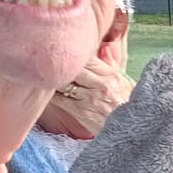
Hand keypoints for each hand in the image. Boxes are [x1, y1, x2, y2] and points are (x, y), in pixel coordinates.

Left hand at [38, 12, 133, 140]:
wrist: (134, 128)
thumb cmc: (125, 103)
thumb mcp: (121, 81)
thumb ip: (107, 65)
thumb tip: (97, 48)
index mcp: (109, 73)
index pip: (87, 56)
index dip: (72, 50)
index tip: (59, 44)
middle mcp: (100, 83)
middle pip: (73, 66)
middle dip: (58, 61)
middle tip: (41, 54)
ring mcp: (90, 98)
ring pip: (64, 81)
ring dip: (51, 77)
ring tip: (38, 71)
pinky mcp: (81, 112)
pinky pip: (60, 99)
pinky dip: (50, 94)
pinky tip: (43, 91)